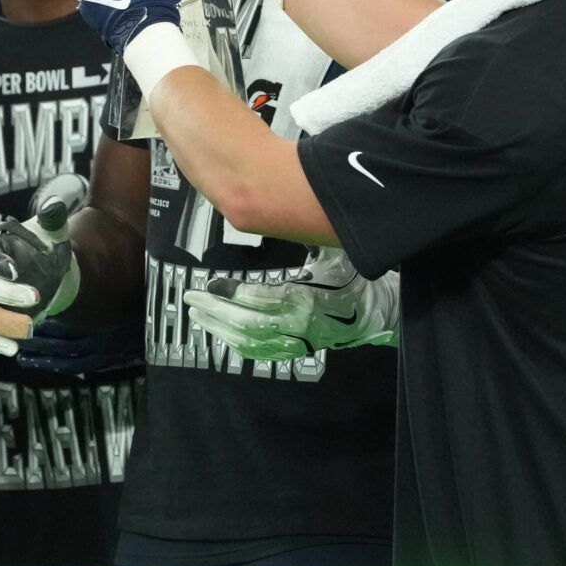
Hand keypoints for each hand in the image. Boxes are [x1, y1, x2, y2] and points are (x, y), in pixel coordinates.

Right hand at [0, 213, 78, 356]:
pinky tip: (13, 349)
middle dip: (7, 294)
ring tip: (28, 328)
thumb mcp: (51, 231)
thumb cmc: (44, 246)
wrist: (50, 270)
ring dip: (2, 322)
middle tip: (36, 297)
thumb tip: (55, 205)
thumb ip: (52, 218)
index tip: (16, 270)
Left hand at [183, 248, 397, 360]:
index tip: (211, 284)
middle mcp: (296, 325)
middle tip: (191, 299)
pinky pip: (259, 351)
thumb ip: (303, 239)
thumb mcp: (330, 253)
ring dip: (219, 328)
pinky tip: (219, 332)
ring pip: (248, 340)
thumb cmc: (350, 278)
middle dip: (215, 311)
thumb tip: (277, 214)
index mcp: (306, 298)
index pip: (261, 299)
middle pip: (246, 322)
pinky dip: (235, 343)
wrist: (375, 312)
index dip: (232, 293)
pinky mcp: (294, 350)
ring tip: (196, 315)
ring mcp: (294, 341)